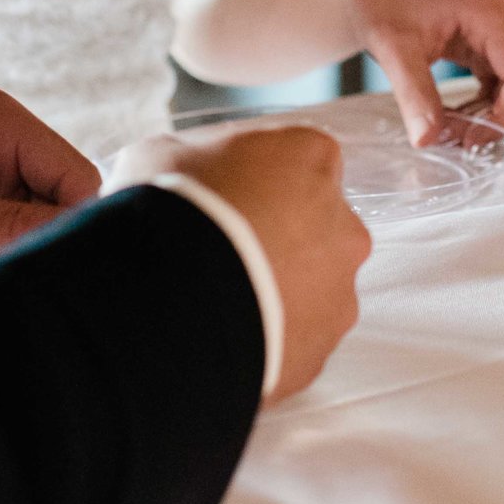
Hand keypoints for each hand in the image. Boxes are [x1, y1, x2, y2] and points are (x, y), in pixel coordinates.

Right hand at [113, 127, 370, 401]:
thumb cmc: (170, 213)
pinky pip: (295, 338)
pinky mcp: (320, 349)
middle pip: (313, 225)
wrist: (169, 305)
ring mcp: (338, 292)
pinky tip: (225, 334)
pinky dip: (269, 336)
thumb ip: (193, 156)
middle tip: (220, 251)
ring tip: (217, 300)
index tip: (223, 196)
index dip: (255, 180)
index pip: (296, 159)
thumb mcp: (160, 154)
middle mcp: (343, 224)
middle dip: (275, 237)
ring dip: (276, 290)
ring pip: (311, 288)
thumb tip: (185, 169)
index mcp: (312, 158)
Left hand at [321, 0, 503, 144]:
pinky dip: (485, 105)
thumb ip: (414, 95)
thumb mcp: (393, 48)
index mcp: (491, 11)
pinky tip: (453, 114)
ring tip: (447, 127)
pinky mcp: (495, 38)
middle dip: (497, 120)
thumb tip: (427, 140)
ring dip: (491, 115)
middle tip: (451, 138)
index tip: (471, 142)